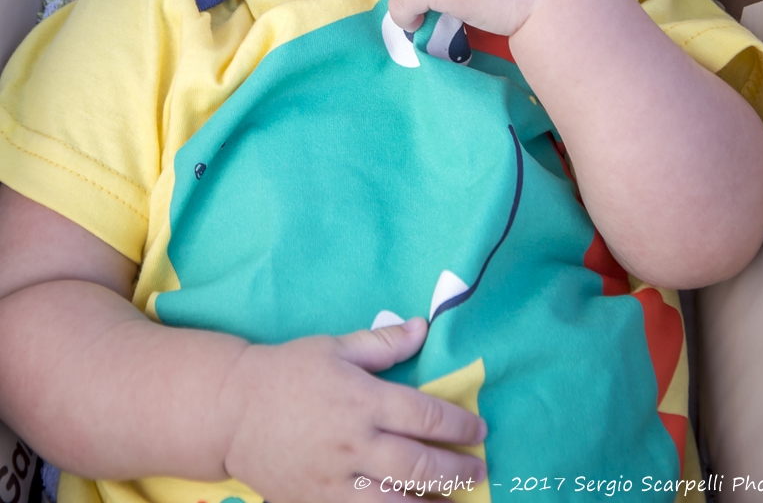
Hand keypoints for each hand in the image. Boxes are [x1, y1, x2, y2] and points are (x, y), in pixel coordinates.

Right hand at [224, 317, 486, 502]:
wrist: (233, 412)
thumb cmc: (288, 372)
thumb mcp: (335, 347)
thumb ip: (383, 343)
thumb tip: (423, 327)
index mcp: (362, 399)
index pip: (425, 415)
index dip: (458, 424)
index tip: (479, 430)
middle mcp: (354, 444)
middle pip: (419, 465)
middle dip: (456, 470)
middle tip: (477, 469)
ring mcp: (335, 481)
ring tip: (452, 499)